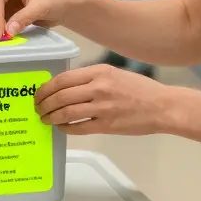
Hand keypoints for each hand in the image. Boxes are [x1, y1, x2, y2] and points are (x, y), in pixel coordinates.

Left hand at [35, 64, 172, 135]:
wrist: (162, 106)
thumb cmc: (140, 89)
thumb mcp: (114, 73)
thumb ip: (92, 77)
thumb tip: (67, 86)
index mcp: (99, 72)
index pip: (63, 79)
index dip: (46, 88)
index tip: (39, 94)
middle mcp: (99, 87)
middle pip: (61, 96)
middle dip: (44, 104)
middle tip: (38, 108)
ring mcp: (102, 107)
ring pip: (66, 112)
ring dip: (52, 117)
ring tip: (46, 119)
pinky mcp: (107, 124)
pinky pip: (79, 127)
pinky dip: (66, 128)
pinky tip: (62, 127)